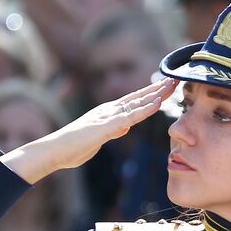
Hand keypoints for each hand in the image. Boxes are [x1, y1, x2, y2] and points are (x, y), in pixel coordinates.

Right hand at [1, 79, 176, 183]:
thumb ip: (113, 131)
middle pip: (139, 97)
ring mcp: (108, 117)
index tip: (167, 86)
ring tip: (171, 85)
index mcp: (108, 113)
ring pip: (137, 103)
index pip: (134, 100)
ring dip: (155, 94)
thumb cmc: (73, 147)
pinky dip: (144, 110)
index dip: (152, 93)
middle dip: (158, 88)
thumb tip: (125, 127)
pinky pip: (129, 117)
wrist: (54, 151)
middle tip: (176, 79)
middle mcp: (109, 110)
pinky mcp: (106, 127)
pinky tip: (157, 104)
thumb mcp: (100, 138)